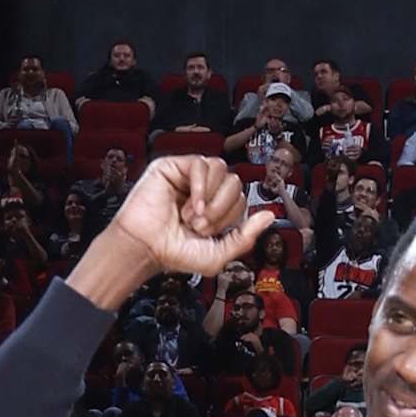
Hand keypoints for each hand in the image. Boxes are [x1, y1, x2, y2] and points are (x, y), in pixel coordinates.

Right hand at [107, 156, 274, 282]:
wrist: (146, 249)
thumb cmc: (176, 254)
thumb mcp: (219, 254)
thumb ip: (246, 236)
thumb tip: (269, 215)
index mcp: (216, 207)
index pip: (241, 198)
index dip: (230, 217)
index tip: (208, 234)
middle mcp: (204, 189)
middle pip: (235, 182)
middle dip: (221, 210)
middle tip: (199, 226)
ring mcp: (189, 176)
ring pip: (221, 169)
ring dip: (210, 198)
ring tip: (192, 216)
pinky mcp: (173, 166)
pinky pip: (201, 163)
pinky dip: (200, 186)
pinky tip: (190, 204)